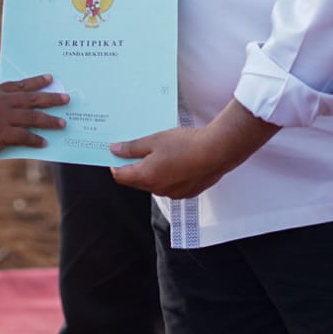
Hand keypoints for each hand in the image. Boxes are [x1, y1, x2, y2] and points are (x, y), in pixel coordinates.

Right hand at [0, 75, 66, 163]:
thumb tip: (12, 108)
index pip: (19, 85)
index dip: (36, 81)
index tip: (50, 78)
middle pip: (31, 98)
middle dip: (51, 98)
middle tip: (66, 98)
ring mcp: (1, 118)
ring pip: (32, 117)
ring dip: (49, 121)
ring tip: (62, 123)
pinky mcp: (0, 134)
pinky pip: (24, 136)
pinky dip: (35, 140)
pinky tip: (44, 143)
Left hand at [110, 101, 278, 198]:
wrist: (217, 151)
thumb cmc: (186, 144)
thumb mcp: (154, 140)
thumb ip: (132, 147)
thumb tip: (115, 150)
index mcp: (146, 177)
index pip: (120, 176)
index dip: (115, 164)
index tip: (115, 153)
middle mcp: (158, 189)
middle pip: (136, 180)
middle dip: (134, 166)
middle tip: (136, 148)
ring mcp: (174, 193)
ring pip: (154, 183)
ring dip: (152, 170)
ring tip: (159, 151)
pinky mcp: (187, 191)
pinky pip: (170, 184)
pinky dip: (168, 174)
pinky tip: (175, 159)